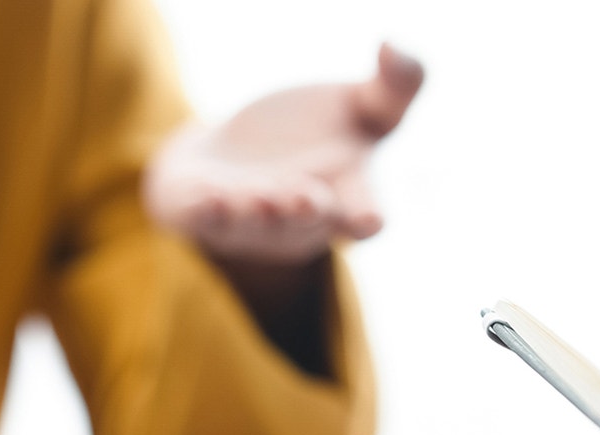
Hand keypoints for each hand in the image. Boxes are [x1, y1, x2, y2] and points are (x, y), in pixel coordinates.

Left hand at [144, 43, 423, 266]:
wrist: (233, 151)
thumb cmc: (309, 134)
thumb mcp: (359, 107)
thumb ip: (395, 85)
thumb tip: (392, 44)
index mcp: (344, 196)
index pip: (363, 218)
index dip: (366, 218)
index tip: (369, 217)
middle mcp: (297, 220)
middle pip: (305, 223)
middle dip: (303, 210)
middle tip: (303, 196)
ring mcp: (249, 224)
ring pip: (252, 225)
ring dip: (255, 212)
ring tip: (258, 196)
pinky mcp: (204, 217)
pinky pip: (205, 221)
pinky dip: (207, 210)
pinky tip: (209, 196)